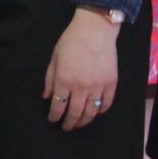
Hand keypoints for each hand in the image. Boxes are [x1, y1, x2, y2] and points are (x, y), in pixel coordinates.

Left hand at [42, 8, 120, 131]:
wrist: (95, 31)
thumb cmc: (70, 42)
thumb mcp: (54, 59)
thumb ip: (49, 80)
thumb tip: (46, 97)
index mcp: (64, 80)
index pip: (58, 105)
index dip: (54, 116)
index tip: (53, 120)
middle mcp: (81, 87)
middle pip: (75, 113)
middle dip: (69, 123)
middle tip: (66, 127)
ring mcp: (98, 86)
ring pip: (91, 112)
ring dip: (84, 121)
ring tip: (79, 123)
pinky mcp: (111, 84)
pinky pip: (106, 103)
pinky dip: (101, 111)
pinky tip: (95, 112)